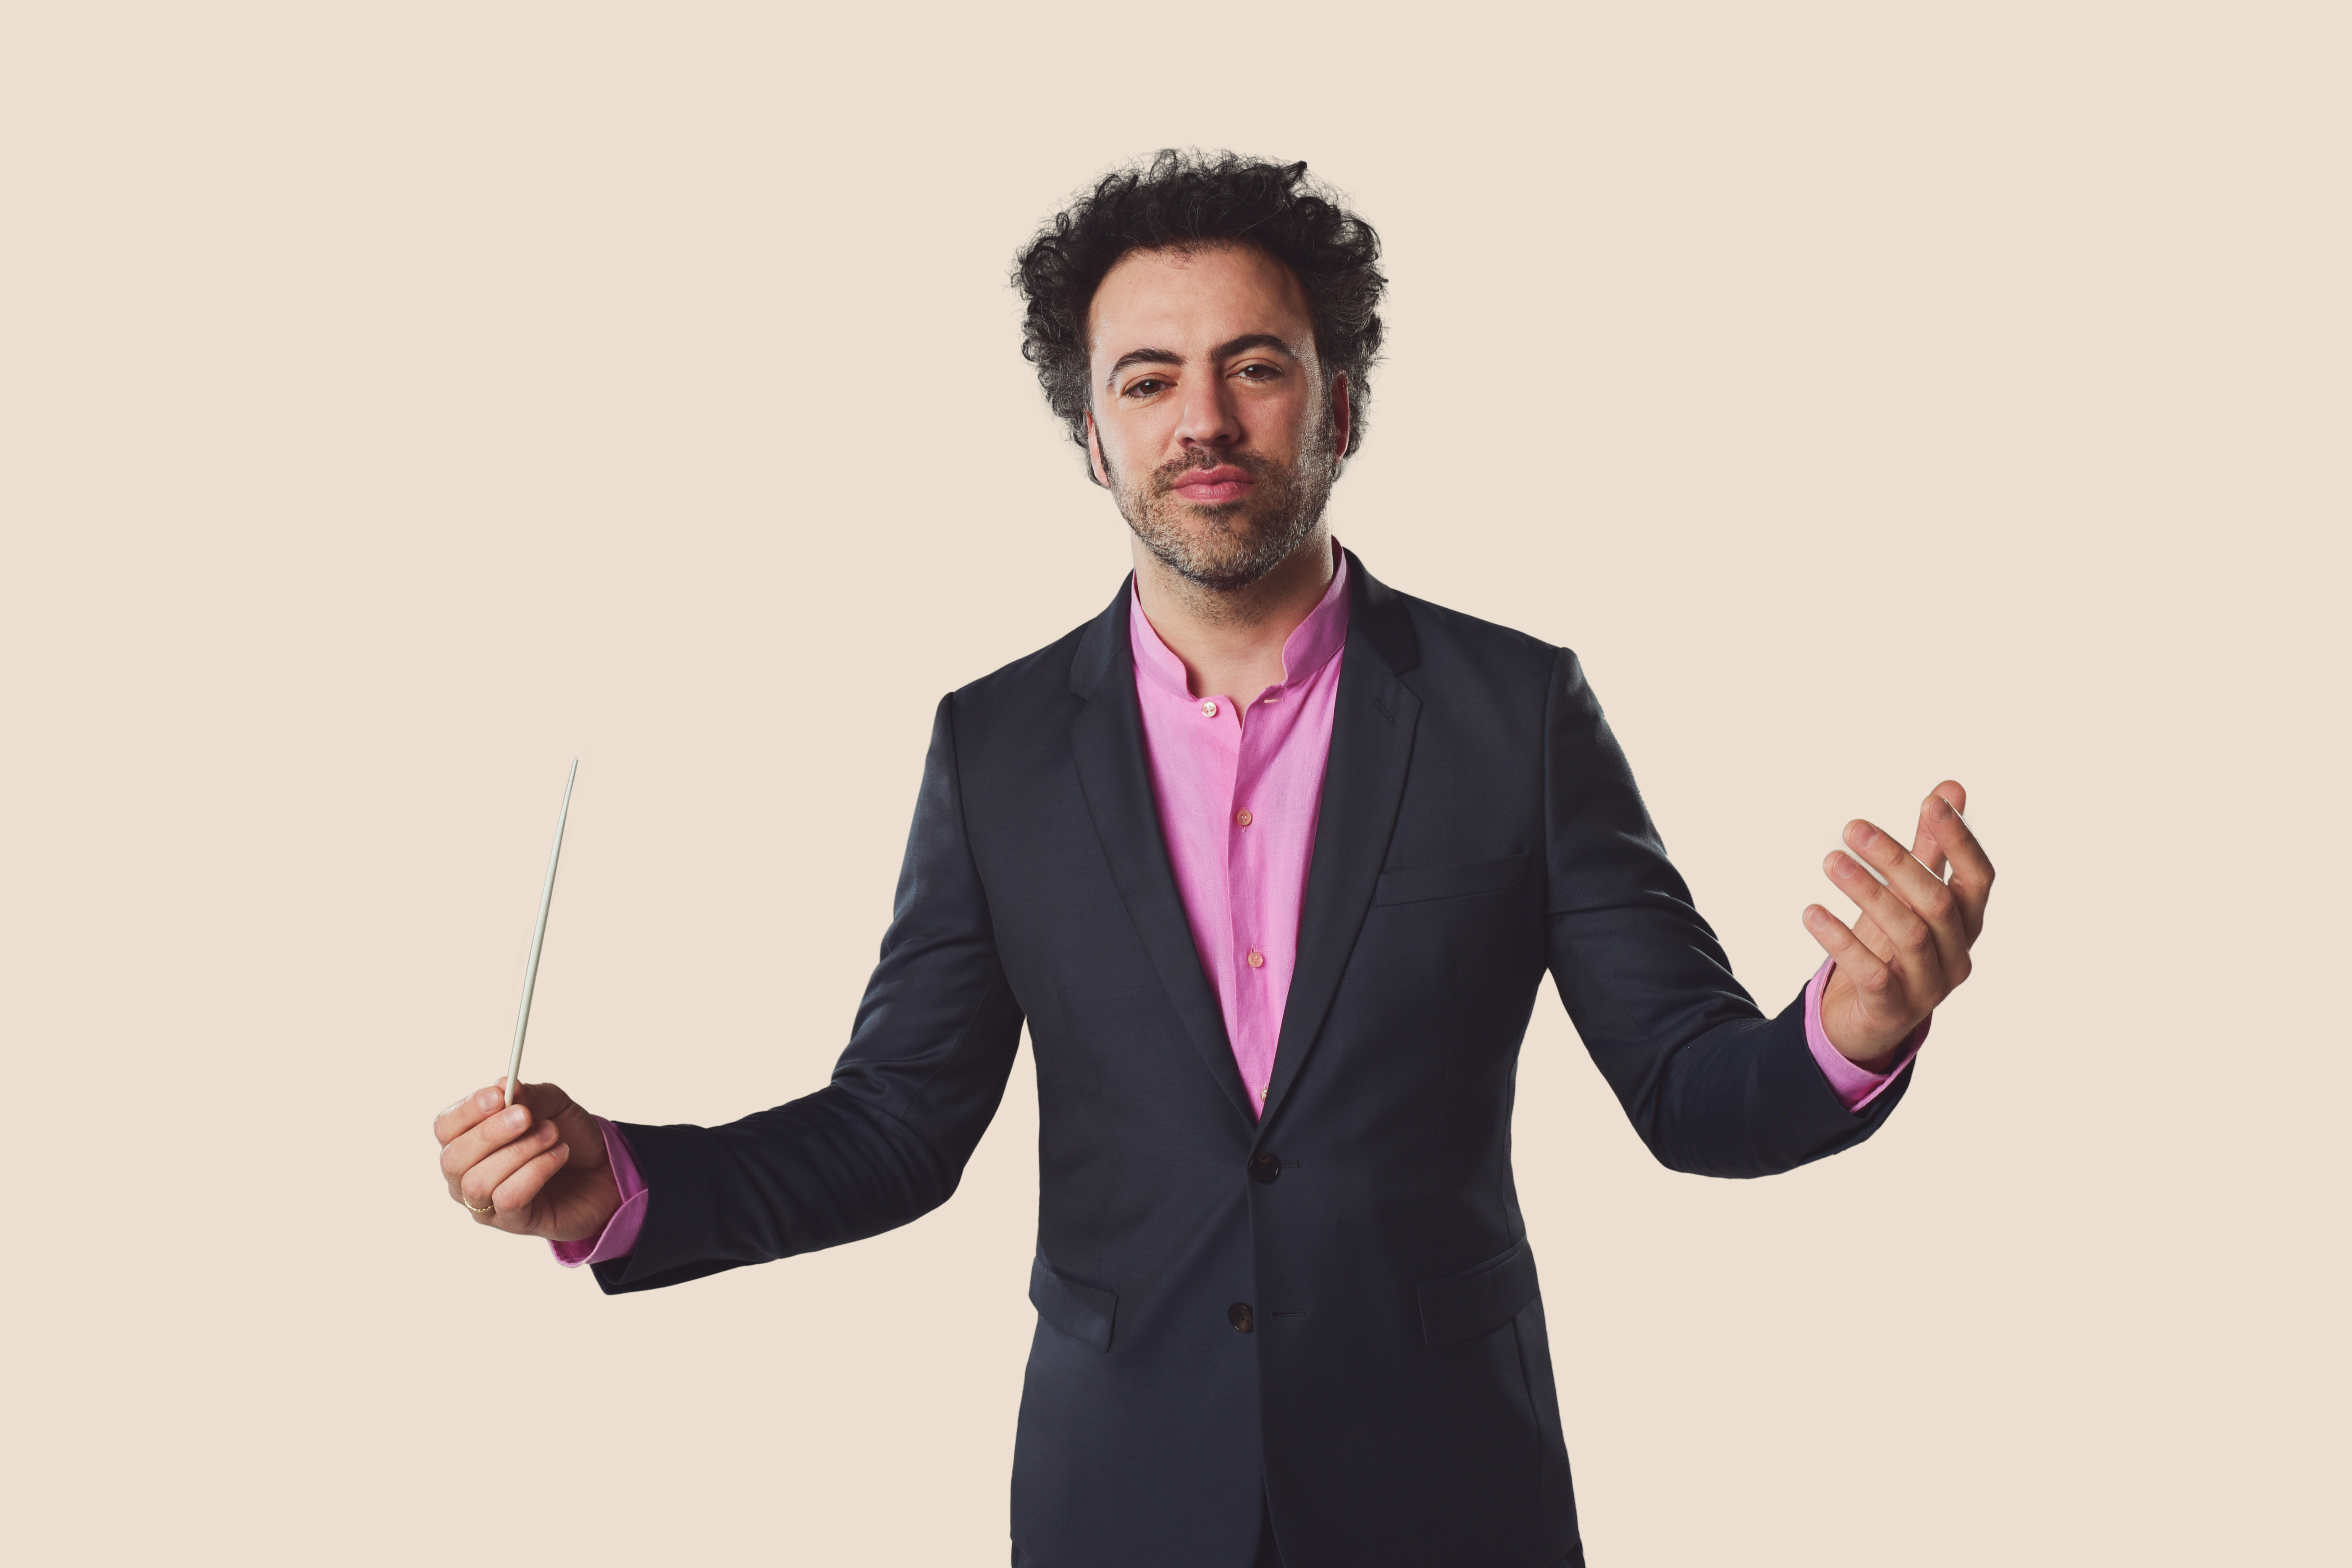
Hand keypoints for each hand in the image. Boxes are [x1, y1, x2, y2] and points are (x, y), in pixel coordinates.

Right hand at [434, 1081, 620, 1241]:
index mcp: (468, 1140)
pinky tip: (558, 1156)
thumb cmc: (569, 1135)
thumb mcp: (554, 1105)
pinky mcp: (512, 1222)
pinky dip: (535, 1172)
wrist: (605, 1168)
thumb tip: (504, 1084)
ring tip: (552, 1135)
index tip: (497, 1096)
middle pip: (454, 1158)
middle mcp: (467, 1175)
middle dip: (490, 1134)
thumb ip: (529, 1095)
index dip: (467, 1111)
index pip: (445, 1127)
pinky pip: (508, 1199)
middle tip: (526, 1116)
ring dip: (519, 1152)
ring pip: (478, 1182)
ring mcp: (486, 1203)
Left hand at [1804, 781, 1993, 1069]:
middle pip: (1937, 902)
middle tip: (1852, 827)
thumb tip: (1952, 787)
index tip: (1932, 802)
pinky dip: (1841, 940)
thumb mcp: (1909, 896)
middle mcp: (1957, 955)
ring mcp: (1929, 987)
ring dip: (1867, 892)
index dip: (1961, 840)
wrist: (1867, 1021)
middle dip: (1896, 861)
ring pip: (1908, 934)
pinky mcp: (1892, 1010)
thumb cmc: (1892, 946)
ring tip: (1829, 861)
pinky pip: (1872, 973)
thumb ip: (1931, 847)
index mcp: (1967, 923)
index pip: (1979, 878)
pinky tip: (1811, 912)